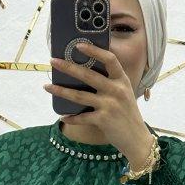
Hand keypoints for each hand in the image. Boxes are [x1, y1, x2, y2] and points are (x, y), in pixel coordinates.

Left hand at [44, 42, 154, 170]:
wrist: (137, 139)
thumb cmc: (127, 115)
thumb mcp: (124, 94)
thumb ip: (110, 83)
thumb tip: (85, 74)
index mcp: (122, 80)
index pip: (109, 59)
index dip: (94, 50)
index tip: (78, 45)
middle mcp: (116, 90)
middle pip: (88, 75)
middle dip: (68, 67)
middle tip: (53, 61)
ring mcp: (109, 105)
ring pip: (79, 96)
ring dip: (61, 91)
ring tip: (47, 87)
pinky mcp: (103, 120)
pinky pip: (82, 117)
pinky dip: (71, 118)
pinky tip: (63, 116)